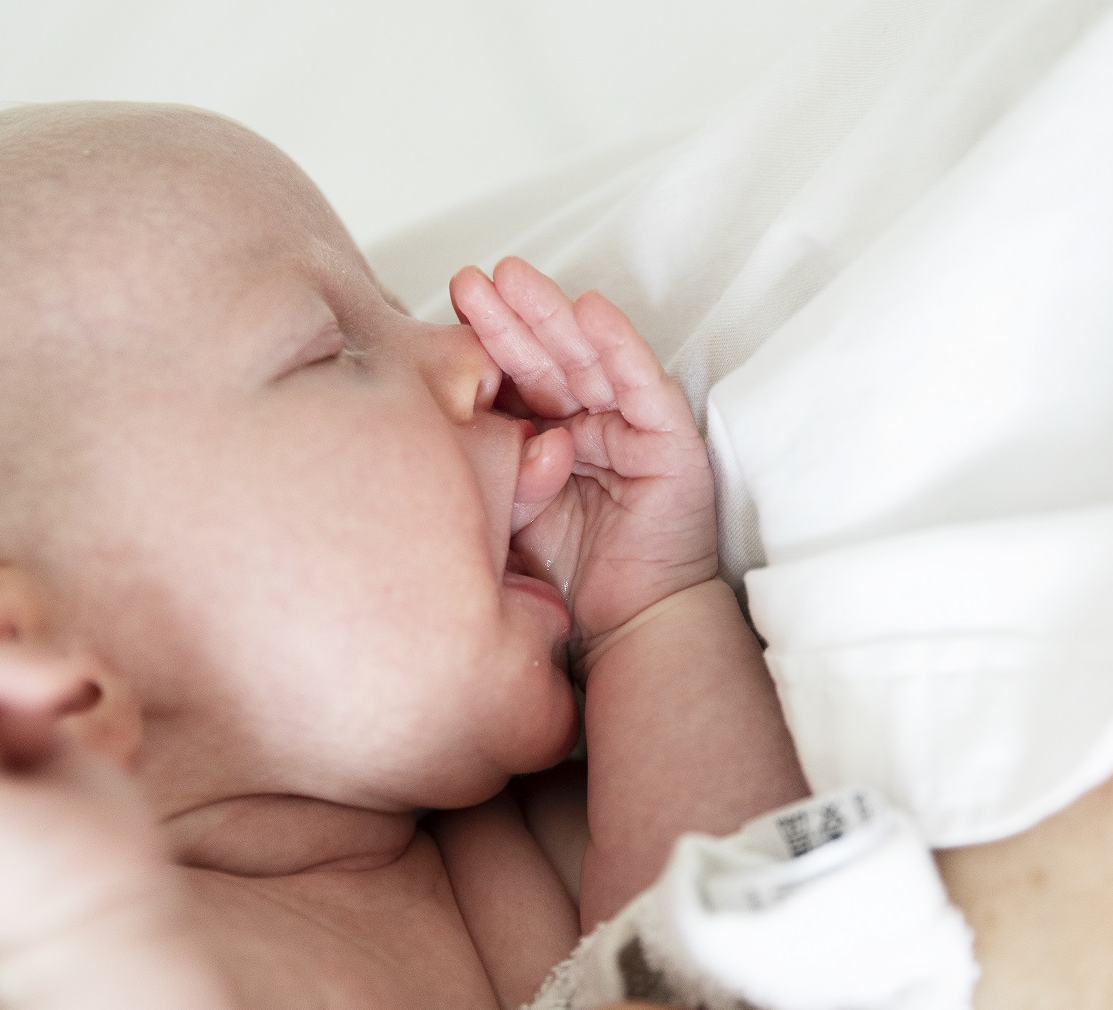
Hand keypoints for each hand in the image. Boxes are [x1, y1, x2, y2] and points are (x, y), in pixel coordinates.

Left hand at [451, 259, 717, 650]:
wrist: (626, 629)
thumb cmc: (564, 579)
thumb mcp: (506, 509)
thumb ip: (488, 463)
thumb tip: (441, 414)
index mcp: (549, 439)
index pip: (516, 380)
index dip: (486, 342)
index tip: (447, 305)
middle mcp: (590, 425)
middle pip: (547, 359)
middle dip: (509, 317)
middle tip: (471, 279)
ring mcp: (631, 429)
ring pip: (589, 360)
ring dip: (553, 315)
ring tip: (513, 277)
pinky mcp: (671, 441)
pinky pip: (642, 384)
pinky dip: (619, 345)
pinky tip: (591, 310)